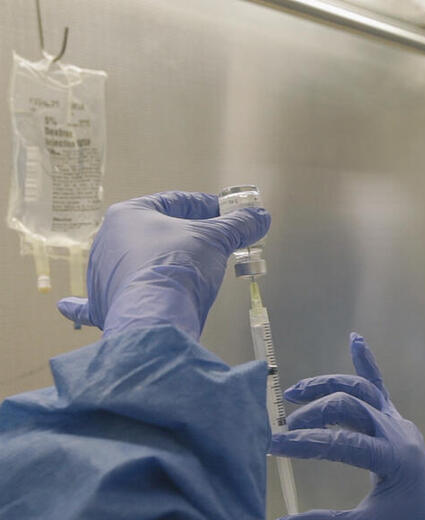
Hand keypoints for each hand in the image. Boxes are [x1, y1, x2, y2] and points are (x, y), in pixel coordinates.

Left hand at [57, 191, 269, 339]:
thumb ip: (239, 226)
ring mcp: (101, 274)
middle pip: (154, 231)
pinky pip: (92, 301)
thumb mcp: (216, 239)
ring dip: (155, 263)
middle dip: (184, 235)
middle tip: (213, 242)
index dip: (205, 206)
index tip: (226, 213)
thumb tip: (261, 216)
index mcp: (129, 214)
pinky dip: (84, 303)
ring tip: (186, 272)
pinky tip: (66, 305)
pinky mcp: (103, 305)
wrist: (157, 316)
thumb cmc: (179, 267)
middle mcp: (107, 240)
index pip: (174, 202)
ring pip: (133, 262)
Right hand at [270, 333, 424, 519]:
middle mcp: (398, 433)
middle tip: (287, 430)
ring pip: (362, 392)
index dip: (306, 444)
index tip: (274, 447)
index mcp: (394, 459)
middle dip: (315, 413)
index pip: (343, 443)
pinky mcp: (396, 422)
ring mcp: (398, 423)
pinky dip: (367, 363)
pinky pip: (380, 388)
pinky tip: (355, 339)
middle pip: (351, 407)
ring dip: (328, 387)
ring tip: (295, 394)